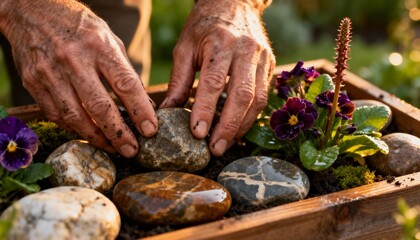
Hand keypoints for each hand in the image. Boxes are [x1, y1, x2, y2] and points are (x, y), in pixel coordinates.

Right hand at [0, 0, 157, 157]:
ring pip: (76, 116)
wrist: (31, 11)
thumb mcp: (108, 38)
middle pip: (100, 106)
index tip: (151, 130)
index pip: (126, 84)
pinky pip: (56, 114)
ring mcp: (50, 72)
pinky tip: (88, 133)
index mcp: (99, 46)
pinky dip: (74, 128)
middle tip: (132, 150)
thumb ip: (124, 70)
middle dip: (119, 134)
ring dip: (97, 137)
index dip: (141, 111)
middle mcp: (74, 60)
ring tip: (113, 148)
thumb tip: (143, 104)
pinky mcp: (33, 83)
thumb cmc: (79, 26)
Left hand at [160, 0, 274, 155]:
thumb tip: (168, 112)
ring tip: (225, 144)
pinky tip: (237, 129)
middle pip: (242, 95)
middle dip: (228, 126)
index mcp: (221, 43)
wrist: (235, 3)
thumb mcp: (185, 47)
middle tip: (215, 149)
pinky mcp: (270, 65)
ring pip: (257, 100)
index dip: (205, 110)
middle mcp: (246, 51)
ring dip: (242, 126)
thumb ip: (179, 80)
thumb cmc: (204, 26)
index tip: (197, 134)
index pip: (214, 82)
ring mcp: (262, 58)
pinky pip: (263, 96)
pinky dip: (250, 116)